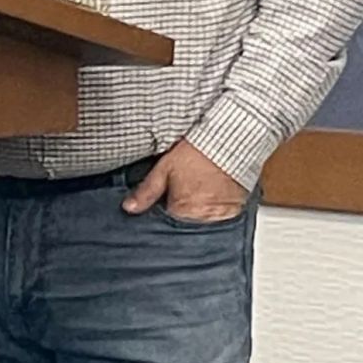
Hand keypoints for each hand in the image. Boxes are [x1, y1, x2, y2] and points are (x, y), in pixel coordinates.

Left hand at [122, 140, 247, 222]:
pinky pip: (220, 216)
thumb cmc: (197, 152)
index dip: (165, 206)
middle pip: (184, 220)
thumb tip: (128, 208)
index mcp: (180, 210)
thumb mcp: (165, 168)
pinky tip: (213, 193)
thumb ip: (146, 191)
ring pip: (201, 219)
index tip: (168, 195)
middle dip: (181, 208)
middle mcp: (200, 217)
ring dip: (199, 209)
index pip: (166, 220)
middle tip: (186, 187)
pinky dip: (216, 208)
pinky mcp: (234, 211)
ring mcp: (218, 215)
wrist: (230, 142)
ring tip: (200, 188)